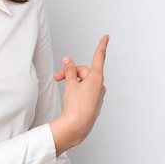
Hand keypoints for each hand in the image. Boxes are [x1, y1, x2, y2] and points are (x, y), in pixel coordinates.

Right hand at [49, 35, 107, 155]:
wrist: (76, 127)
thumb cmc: (75, 106)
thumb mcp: (70, 83)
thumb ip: (69, 70)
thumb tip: (67, 60)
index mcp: (96, 78)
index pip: (99, 57)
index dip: (102, 45)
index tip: (106, 37)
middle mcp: (100, 85)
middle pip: (84, 71)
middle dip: (71, 73)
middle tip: (58, 78)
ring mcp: (98, 95)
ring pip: (83, 82)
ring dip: (73, 83)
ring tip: (65, 91)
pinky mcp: (94, 103)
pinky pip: (85, 92)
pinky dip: (77, 91)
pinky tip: (71, 100)